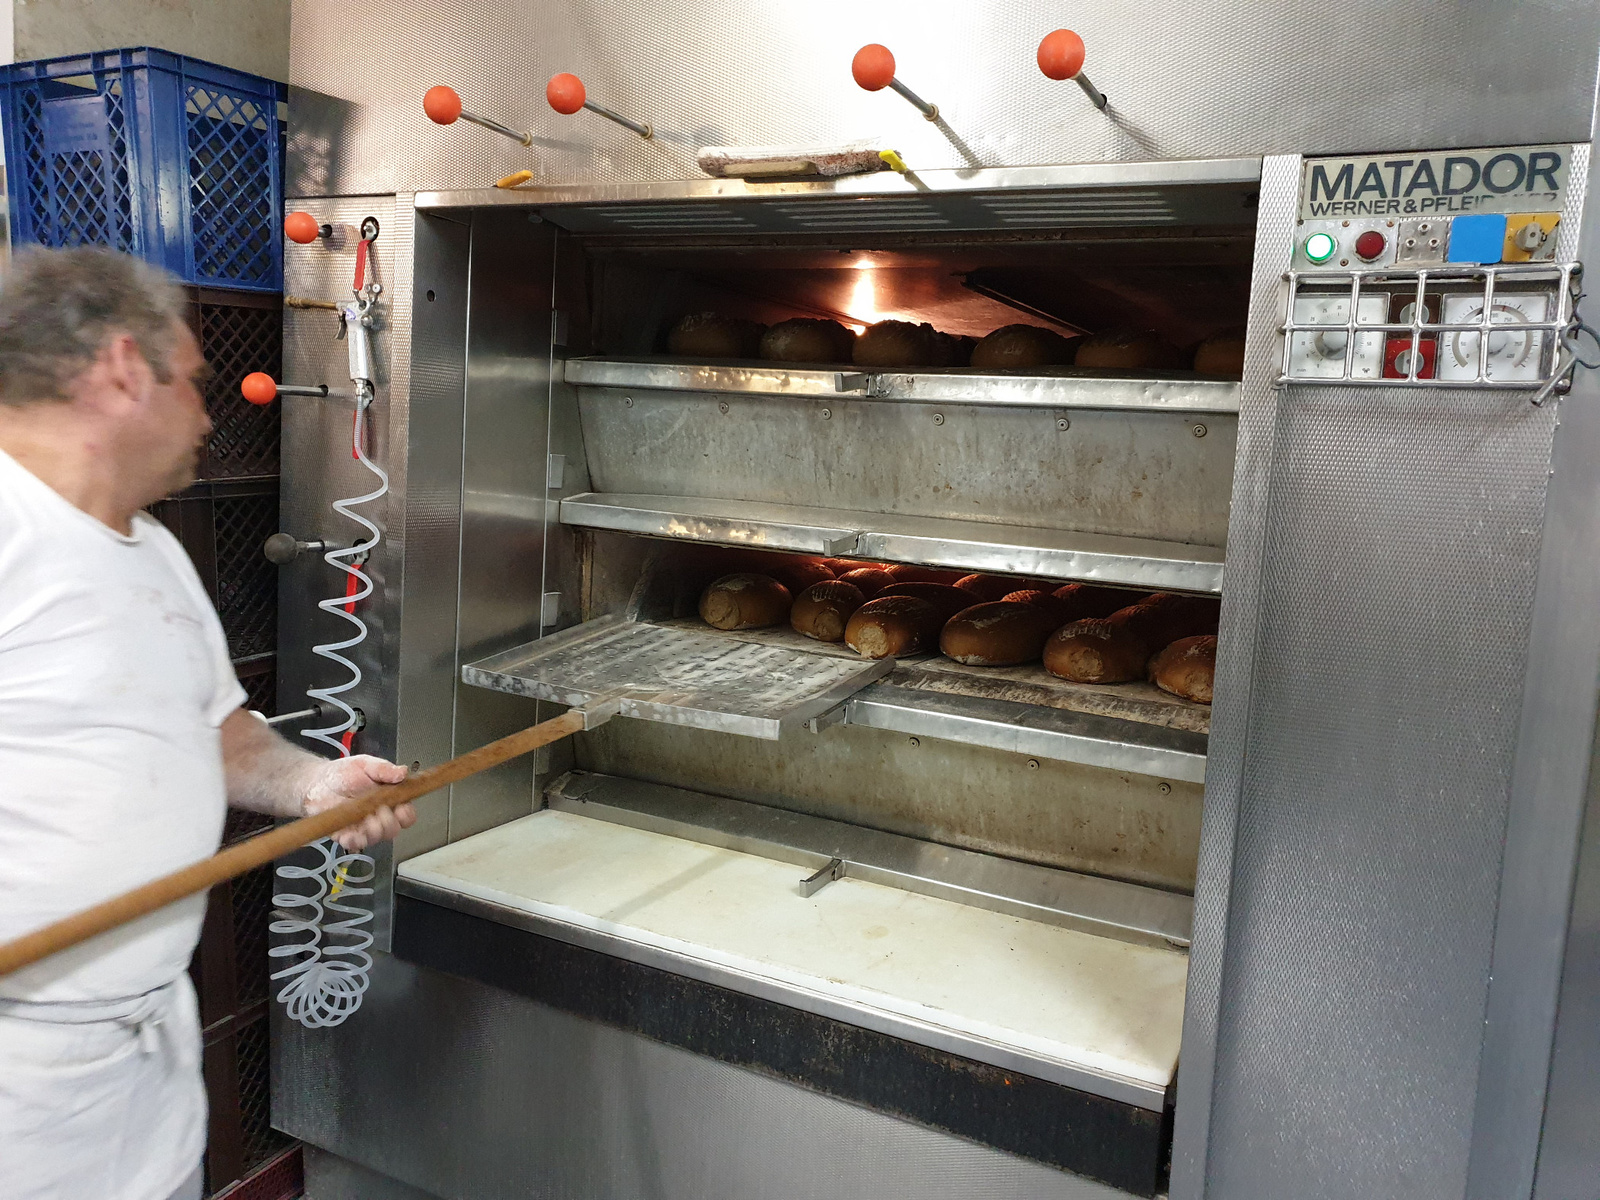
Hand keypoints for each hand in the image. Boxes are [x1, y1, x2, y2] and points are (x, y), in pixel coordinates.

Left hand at [302, 755, 416, 850]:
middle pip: (394, 829)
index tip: (401, 807)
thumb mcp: (365, 765)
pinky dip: (354, 841)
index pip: (406, 814)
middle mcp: (378, 816)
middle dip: (390, 823)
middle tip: (380, 811)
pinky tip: (351, 833)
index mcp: (388, 800)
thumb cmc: (342, 773)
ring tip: (367, 819)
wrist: (316, 782)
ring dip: (374, 832)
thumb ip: (384, 769)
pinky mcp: (346, 834)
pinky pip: (354, 844)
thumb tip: (403, 771)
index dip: (406, 814)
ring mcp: (363, 827)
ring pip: (376, 838)